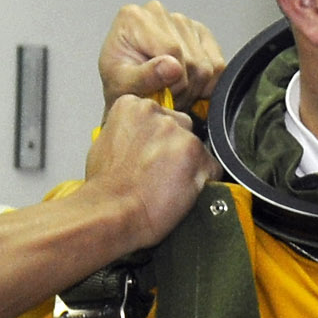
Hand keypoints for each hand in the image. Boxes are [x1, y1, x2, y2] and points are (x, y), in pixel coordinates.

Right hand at [83, 92, 212, 250]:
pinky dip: (203, 182)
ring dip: (189, 166)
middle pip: (181, 127)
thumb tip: (138, 140)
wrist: (112, 212)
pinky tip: (181, 193)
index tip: (152, 155)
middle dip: (175, 149)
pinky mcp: (194, 152)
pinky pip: (212, 167)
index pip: (159, 116)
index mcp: (131, 105)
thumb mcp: (105, 145)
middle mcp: (155, 112)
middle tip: (159, 174)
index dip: (158, 140)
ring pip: (197, 148)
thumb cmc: (104, 188)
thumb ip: (129, 133)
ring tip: (167, 186)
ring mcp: (176, 131)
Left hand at [99, 2, 226, 110]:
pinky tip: (187, 86)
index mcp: (134, 18)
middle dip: (182, 88)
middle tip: (166, 98)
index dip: (173, 81)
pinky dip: (208, 84)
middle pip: (192, 58)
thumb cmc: (119, 85)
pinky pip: (218, 64)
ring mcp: (182, 21)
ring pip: (208, 64)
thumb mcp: (123, 86)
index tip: (162, 95)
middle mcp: (158, 13)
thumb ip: (144, 77)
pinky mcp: (200, 33)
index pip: (172, 49)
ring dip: (194, 88)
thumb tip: (173, 66)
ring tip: (173, 93)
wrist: (124, 89)